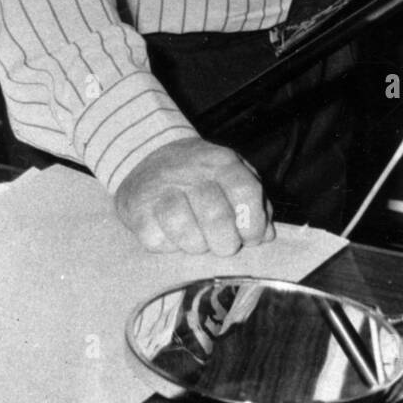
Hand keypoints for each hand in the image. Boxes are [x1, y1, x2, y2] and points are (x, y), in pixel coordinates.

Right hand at [115, 138, 274, 256]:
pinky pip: (156, 240)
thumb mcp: (232, 176)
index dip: (253, 223)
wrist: (148, 156)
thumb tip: (266, 234)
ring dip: (196, 245)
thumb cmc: (201, 176)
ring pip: (183, 229)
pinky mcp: (136, 208)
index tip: (251, 238)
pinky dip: (167, 247)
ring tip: (198, 242)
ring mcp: (160, 189)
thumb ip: (253, 203)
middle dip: (226, 242)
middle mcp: (191, 172)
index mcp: (222, 163)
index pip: (246, 192)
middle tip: (224, 246)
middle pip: (216, 216)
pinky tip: (173, 238)